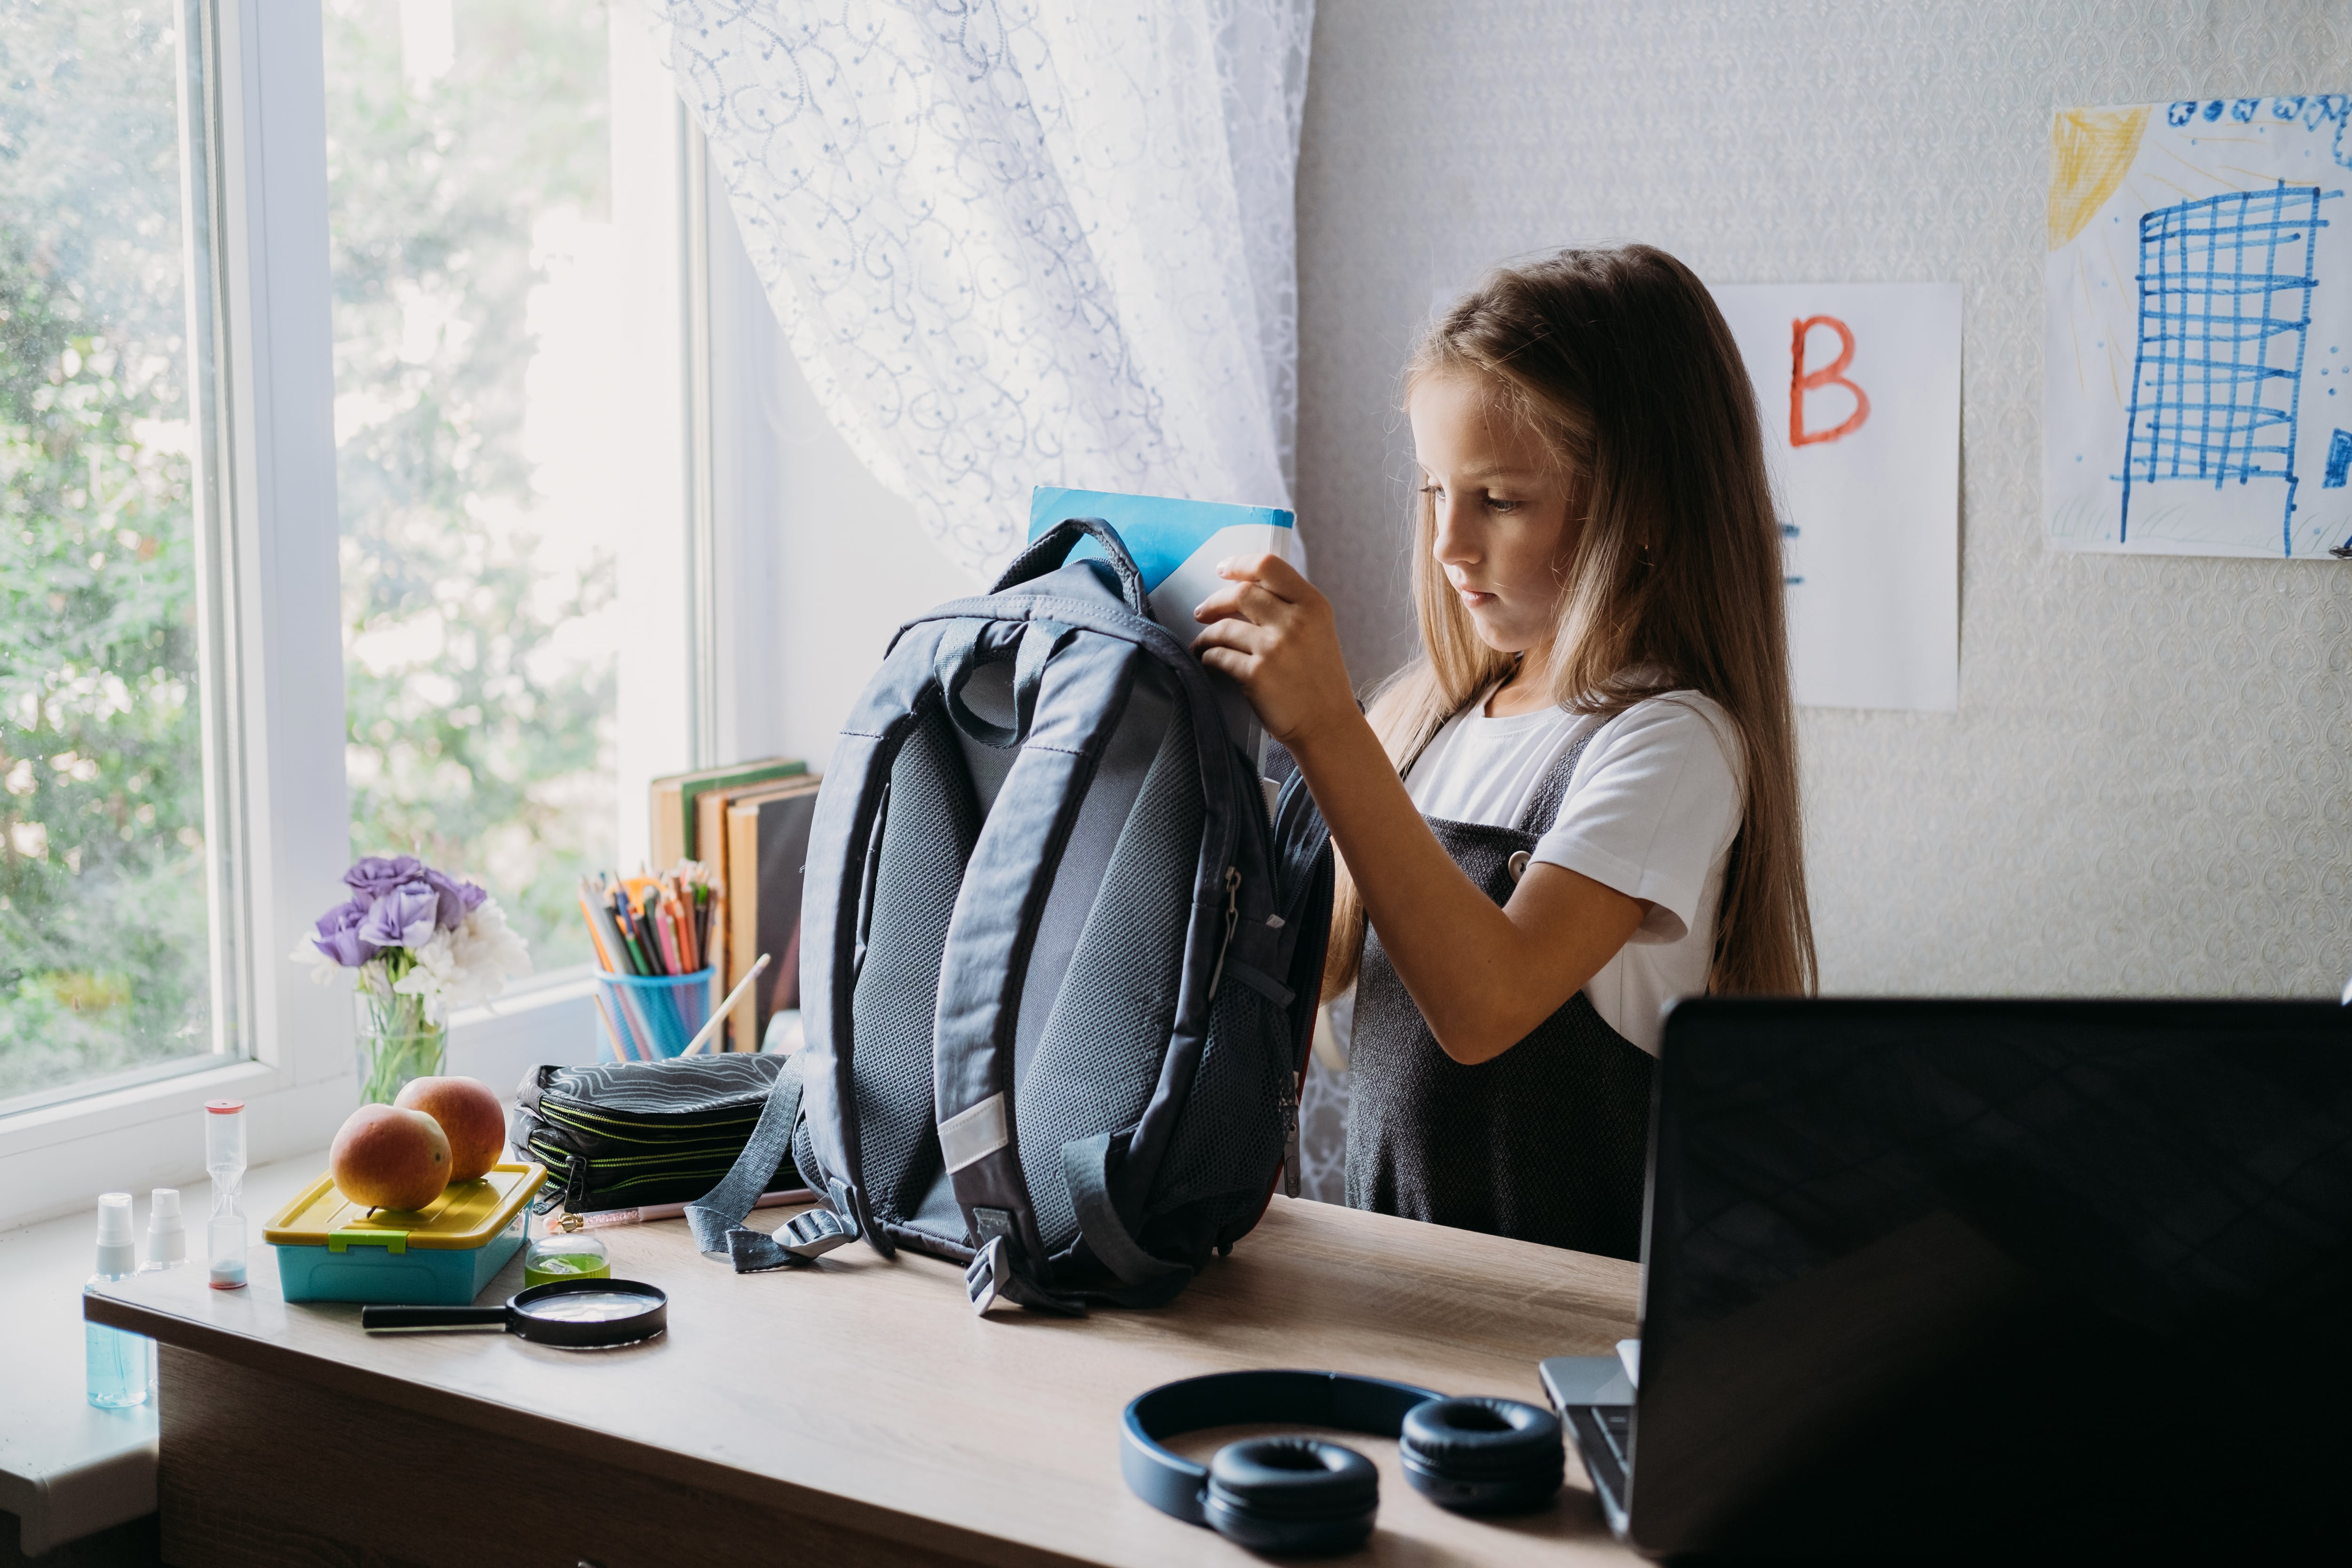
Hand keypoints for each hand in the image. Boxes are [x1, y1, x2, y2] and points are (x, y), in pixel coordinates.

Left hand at [1190, 553, 1358, 749]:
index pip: (1269, 565)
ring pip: (1224, 627)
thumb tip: (1243, 589)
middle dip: (1214, 601)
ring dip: (1206, 634)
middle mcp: (1296, 621)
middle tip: (1201, 611)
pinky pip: (1218, 656)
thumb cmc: (1319, 679)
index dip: (1239, 564)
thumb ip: (1290, 607)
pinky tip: (1208, 660)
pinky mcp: (1257, 675)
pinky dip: (1208, 657)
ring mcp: (1275, 648)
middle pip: (1241, 593)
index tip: (1222, 569)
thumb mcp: (1318, 631)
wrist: (1327, 725)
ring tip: (1202, 642)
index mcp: (1313, 605)